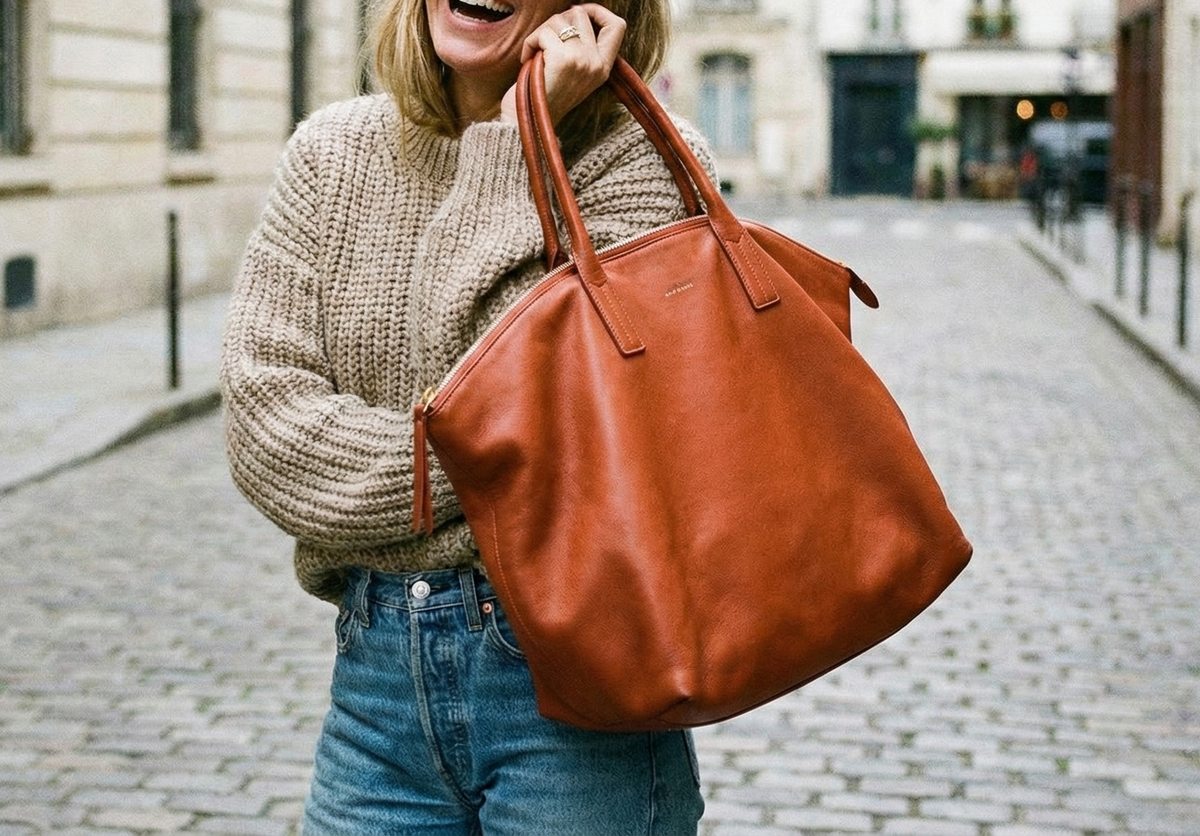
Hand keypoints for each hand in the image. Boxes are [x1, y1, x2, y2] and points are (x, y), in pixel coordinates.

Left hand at [499, 4, 625, 125]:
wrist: (530, 123)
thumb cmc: (546, 96)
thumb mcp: (575, 73)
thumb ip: (582, 48)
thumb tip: (576, 14)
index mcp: (603, 68)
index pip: (617, 26)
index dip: (597, 11)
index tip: (579, 14)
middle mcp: (596, 63)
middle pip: (580, 14)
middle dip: (558, 20)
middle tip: (545, 39)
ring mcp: (581, 60)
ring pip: (560, 20)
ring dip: (542, 31)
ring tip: (536, 52)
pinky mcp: (562, 59)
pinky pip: (543, 33)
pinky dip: (530, 42)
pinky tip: (527, 59)